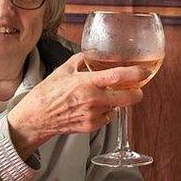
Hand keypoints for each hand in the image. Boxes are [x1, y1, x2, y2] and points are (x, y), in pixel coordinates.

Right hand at [7, 53, 147, 156]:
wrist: (36, 118)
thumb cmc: (47, 93)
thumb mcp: (63, 69)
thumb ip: (82, 59)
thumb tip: (96, 53)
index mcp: (86, 83)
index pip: (118, 76)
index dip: (136, 74)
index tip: (144, 72)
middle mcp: (92, 100)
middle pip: (127, 98)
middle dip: (137, 93)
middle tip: (138, 89)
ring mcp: (93, 115)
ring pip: (117, 107)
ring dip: (118, 101)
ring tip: (106, 96)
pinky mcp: (91, 126)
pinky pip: (107, 117)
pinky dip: (106, 111)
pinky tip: (95, 106)